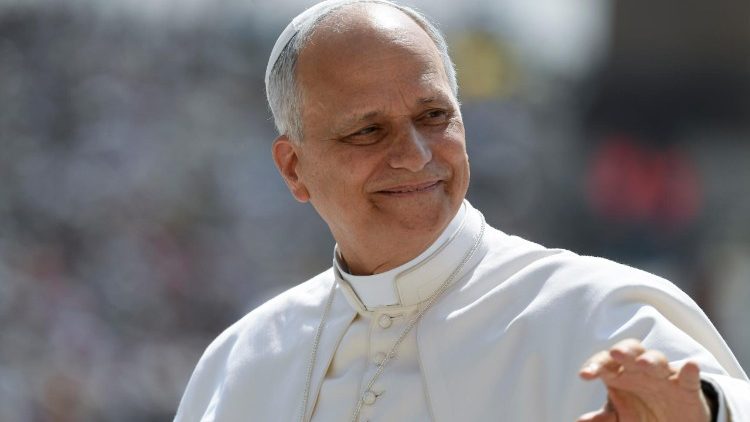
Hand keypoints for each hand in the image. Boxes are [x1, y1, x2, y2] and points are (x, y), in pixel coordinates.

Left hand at [577, 338, 710, 421]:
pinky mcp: (686, 388)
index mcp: (619, 373)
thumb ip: (604, 418)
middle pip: (631, 352)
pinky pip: (688, 377)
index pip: (605, 362)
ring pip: (657, 360)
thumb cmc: (638, 414)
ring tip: (643, 364)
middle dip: (624, 351)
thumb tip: (581, 421)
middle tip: (616, 353)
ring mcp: (663, 376)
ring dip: (651, 360)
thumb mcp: (620, 417)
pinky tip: (690, 365)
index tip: (585, 375)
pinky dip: (689, 371)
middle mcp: (640, 370)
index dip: (595, 366)